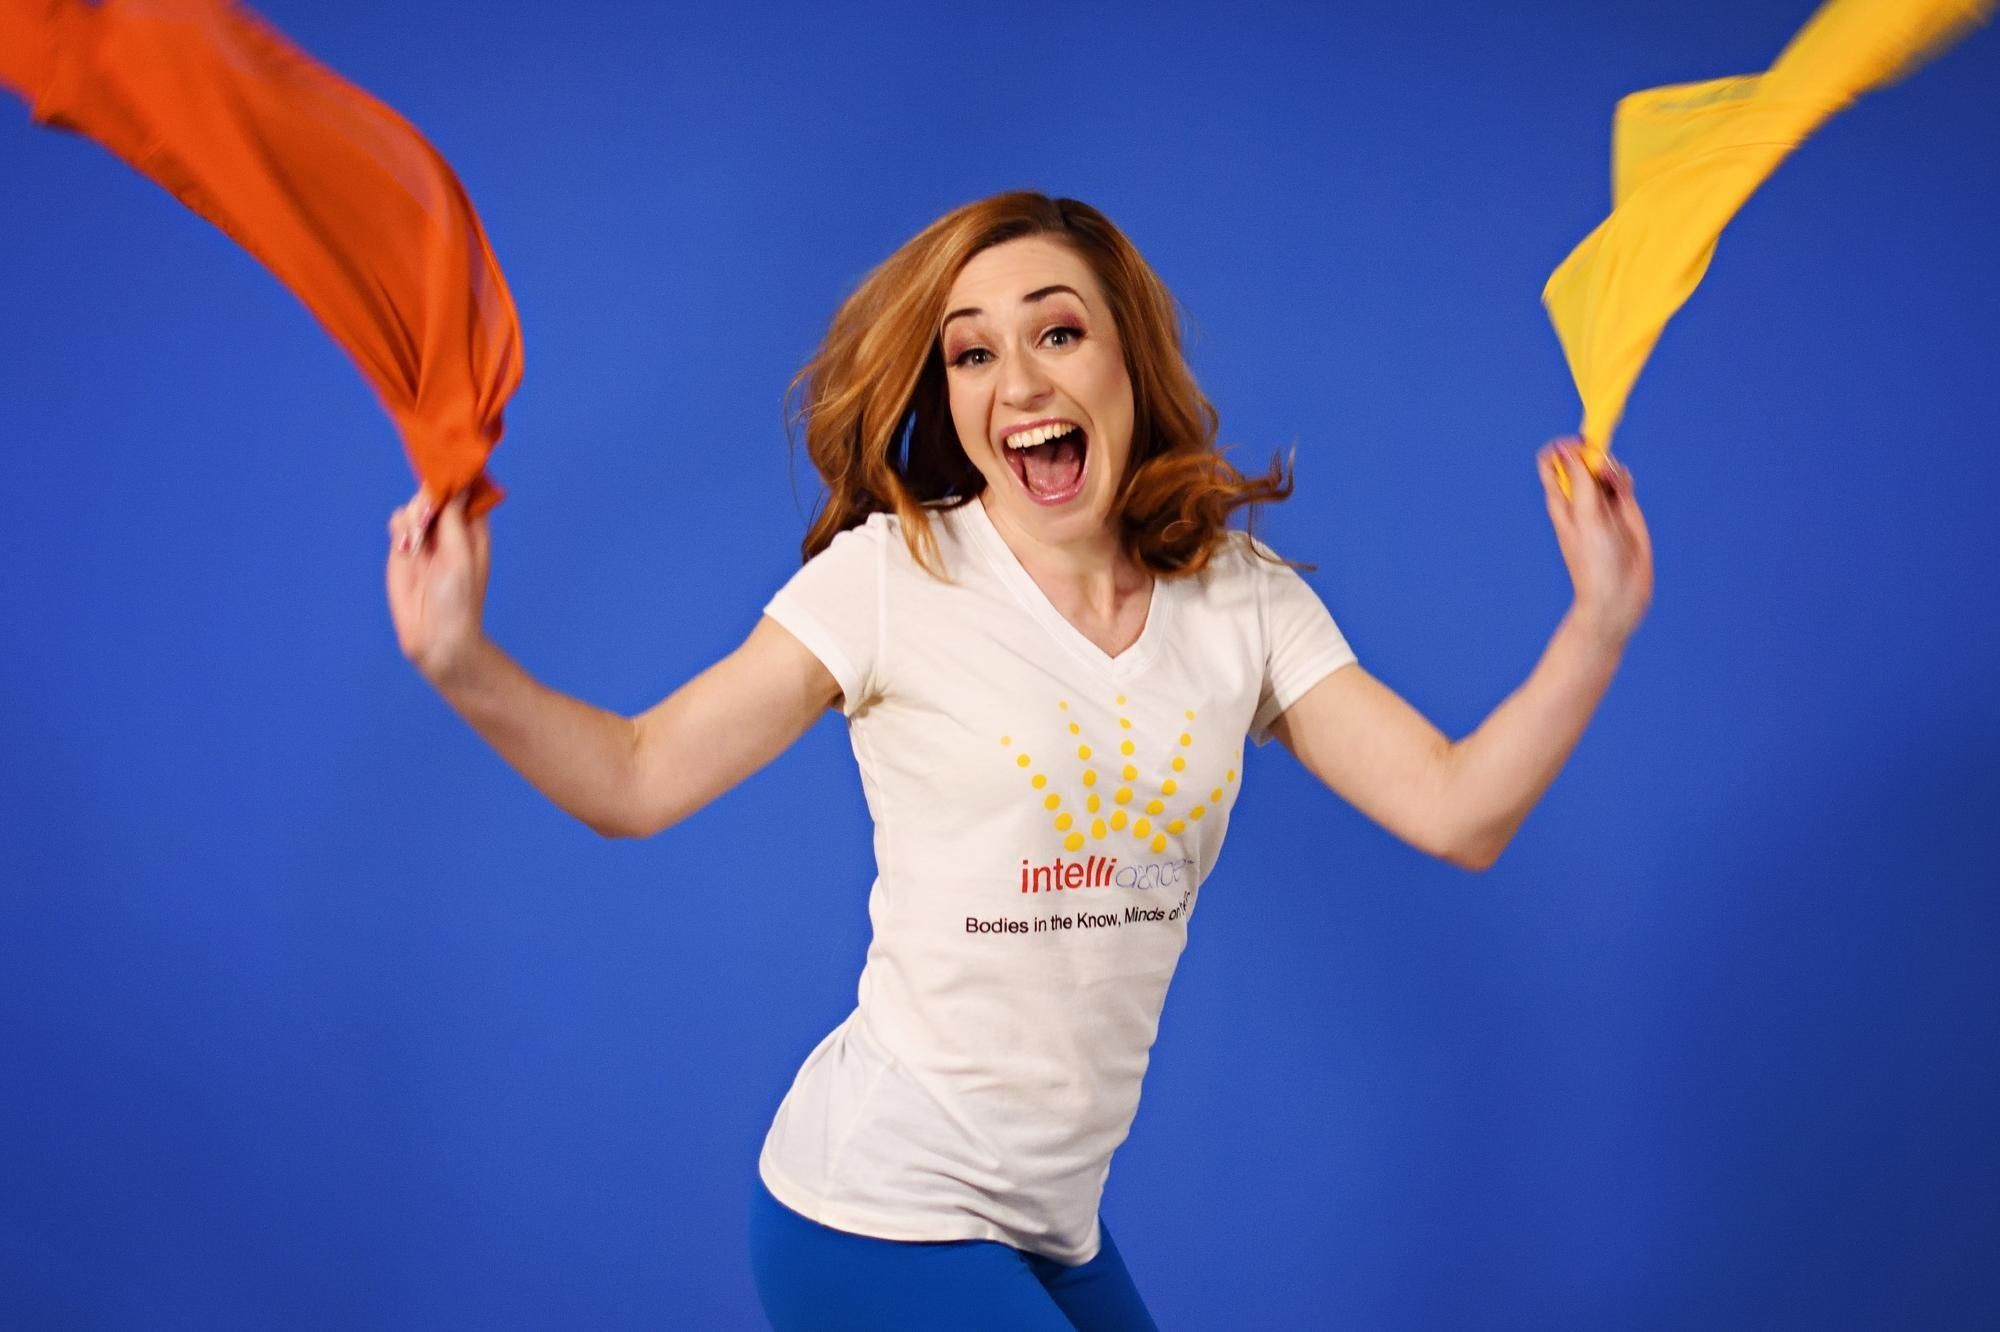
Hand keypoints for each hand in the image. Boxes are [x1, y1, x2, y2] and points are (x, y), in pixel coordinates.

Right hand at [385, 485, 490, 681]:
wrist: (435, 635)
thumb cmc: (459, 598)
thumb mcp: (461, 554)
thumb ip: (453, 518)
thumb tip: (454, 483)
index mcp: (474, 528)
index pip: (467, 491)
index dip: (458, 476)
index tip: (448, 466)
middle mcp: (450, 529)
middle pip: (436, 491)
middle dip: (429, 497)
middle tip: (429, 515)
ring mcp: (426, 537)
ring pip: (416, 505)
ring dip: (414, 515)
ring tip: (417, 541)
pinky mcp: (404, 548)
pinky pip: (399, 521)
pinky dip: (400, 527)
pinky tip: (405, 547)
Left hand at [1536, 437, 1652, 648]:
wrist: (1620, 594)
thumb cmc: (1594, 561)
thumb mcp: (1586, 517)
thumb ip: (1580, 482)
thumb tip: (1566, 449)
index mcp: (1561, 501)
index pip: (1553, 462)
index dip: (1564, 448)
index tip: (1579, 445)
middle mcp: (1580, 499)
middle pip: (1582, 461)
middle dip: (1593, 455)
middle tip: (1600, 466)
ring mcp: (1603, 503)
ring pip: (1604, 469)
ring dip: (1611, 467)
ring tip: (1615, 482)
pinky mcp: (1624, 510)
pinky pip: (1622, 482)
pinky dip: (1624, 479)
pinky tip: (1625, 487)